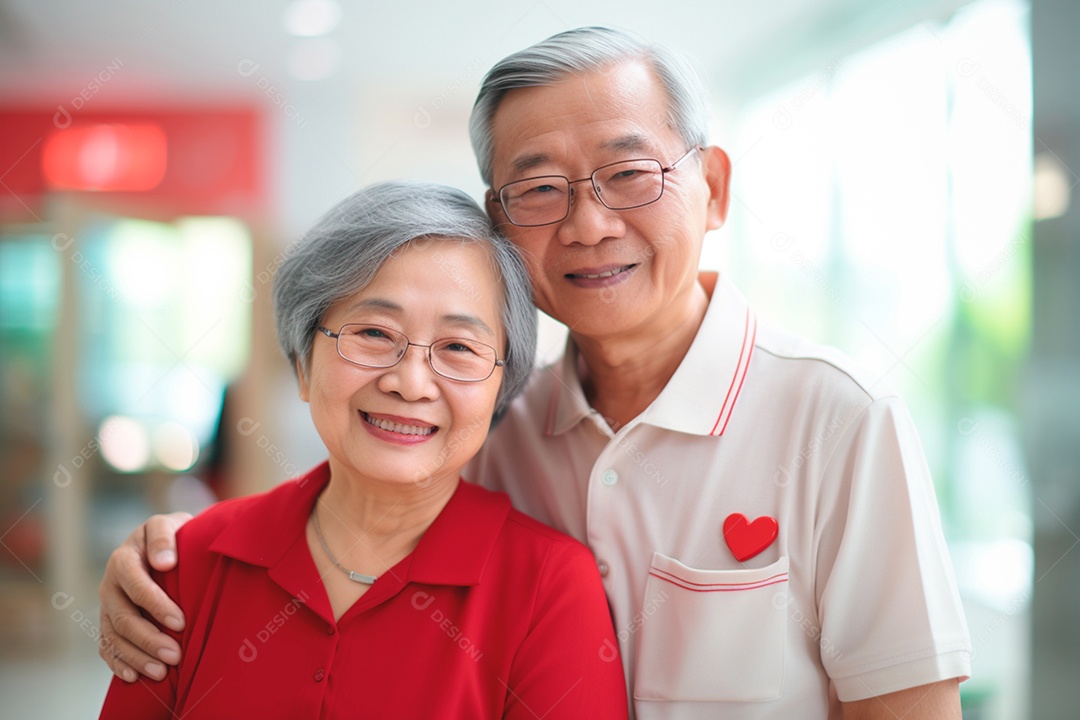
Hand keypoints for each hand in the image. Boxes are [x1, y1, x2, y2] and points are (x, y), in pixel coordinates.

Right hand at [98, 512, 191, 681]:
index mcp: (123, 559)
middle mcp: (110, 584)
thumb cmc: (172, 535)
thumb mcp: (169, 524)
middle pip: (124, 618)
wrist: (162, 544)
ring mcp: (107, 605)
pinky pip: (106, 646)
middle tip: (176, 656)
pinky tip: (133, 677)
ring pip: (114, 637)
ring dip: (136, 657)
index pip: (136, 586)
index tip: (181, 622)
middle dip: (149, 640)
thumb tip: (165, 562)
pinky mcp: (108, 621)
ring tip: (161, 673)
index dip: (157, 605)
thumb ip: (164, 536)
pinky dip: (117, 663)